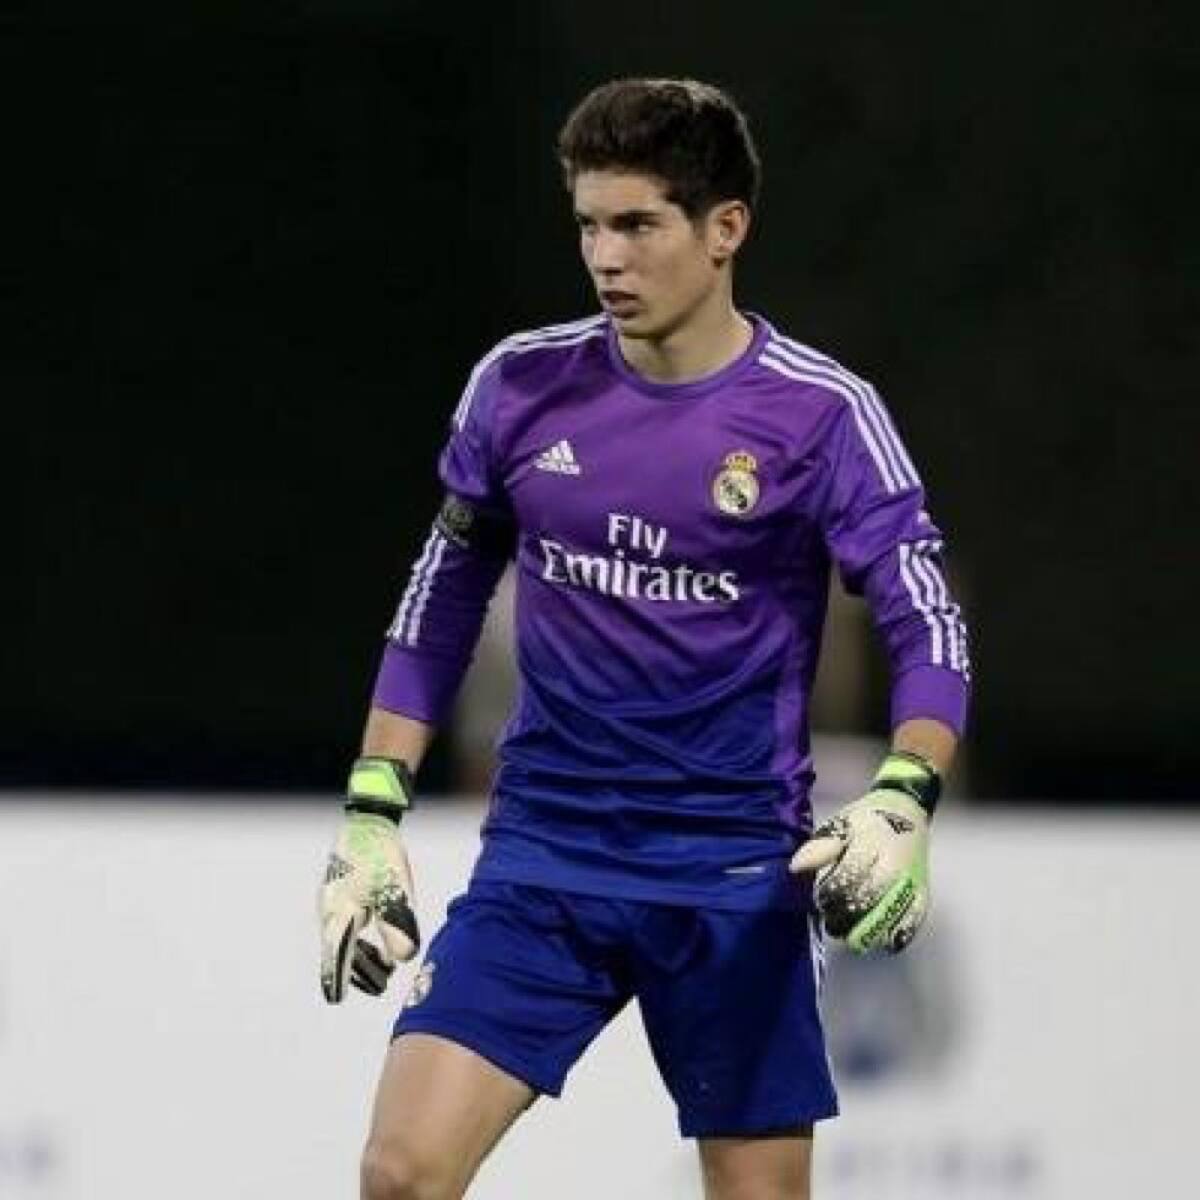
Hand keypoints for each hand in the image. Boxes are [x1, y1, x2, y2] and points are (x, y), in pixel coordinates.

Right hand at [319, 758, 420, 1001]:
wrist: (369, 821)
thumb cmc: (381, 855)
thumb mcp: (395, 891)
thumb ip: (397, 926)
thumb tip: (402, 959)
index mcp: (340, 910)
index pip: (335, 952)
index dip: (336, 976)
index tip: (335, 999)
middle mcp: (331, 908)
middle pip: (339, 948)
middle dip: (356, 970)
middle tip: (378, 986)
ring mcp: (333, 899)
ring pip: (341, 936)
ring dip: (359, 955)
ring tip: (382, 970)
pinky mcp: (340, 891)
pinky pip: (344, 923)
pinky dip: (357, 938)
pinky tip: (373, 943)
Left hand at [790, 752, 938, 953]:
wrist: (906, 812)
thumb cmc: (866, 821)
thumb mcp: (840, 824)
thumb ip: (820, 847)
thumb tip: (797, 867)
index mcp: (871, 844)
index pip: (849, 875)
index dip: (830, 893)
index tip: (820, 900)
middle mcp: (894, 865)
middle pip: (868, 900)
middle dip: (845, 917)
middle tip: (831, 921)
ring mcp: (911, 882)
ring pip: (889, 917)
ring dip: (866, 932)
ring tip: (849, 934)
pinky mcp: (922, 895)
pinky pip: (912, 923)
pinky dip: (895, 937)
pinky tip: (879, 941)